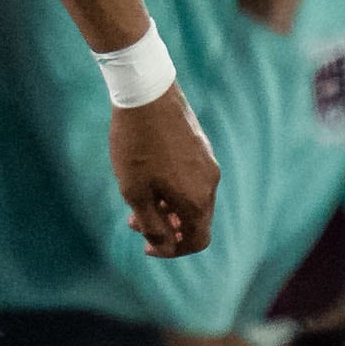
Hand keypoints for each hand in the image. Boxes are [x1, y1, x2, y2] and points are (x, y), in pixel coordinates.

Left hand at [111, 89, 218, 259]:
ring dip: (167, 209)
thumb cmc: (136, 146)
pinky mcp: (201, 147)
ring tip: (135, 201)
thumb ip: (152, 225)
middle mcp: (210, 183)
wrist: (146, 95)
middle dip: (167, 229)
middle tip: (134, 222)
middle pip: (196, 222)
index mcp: (197, 200)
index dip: (172, 251)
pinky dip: (173, 190)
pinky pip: (192, 180)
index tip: (147, 246)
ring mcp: (208, 163)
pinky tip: (147, 178)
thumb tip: (164, 246)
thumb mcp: (135, 193)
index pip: (198, 241)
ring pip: (193, 199)